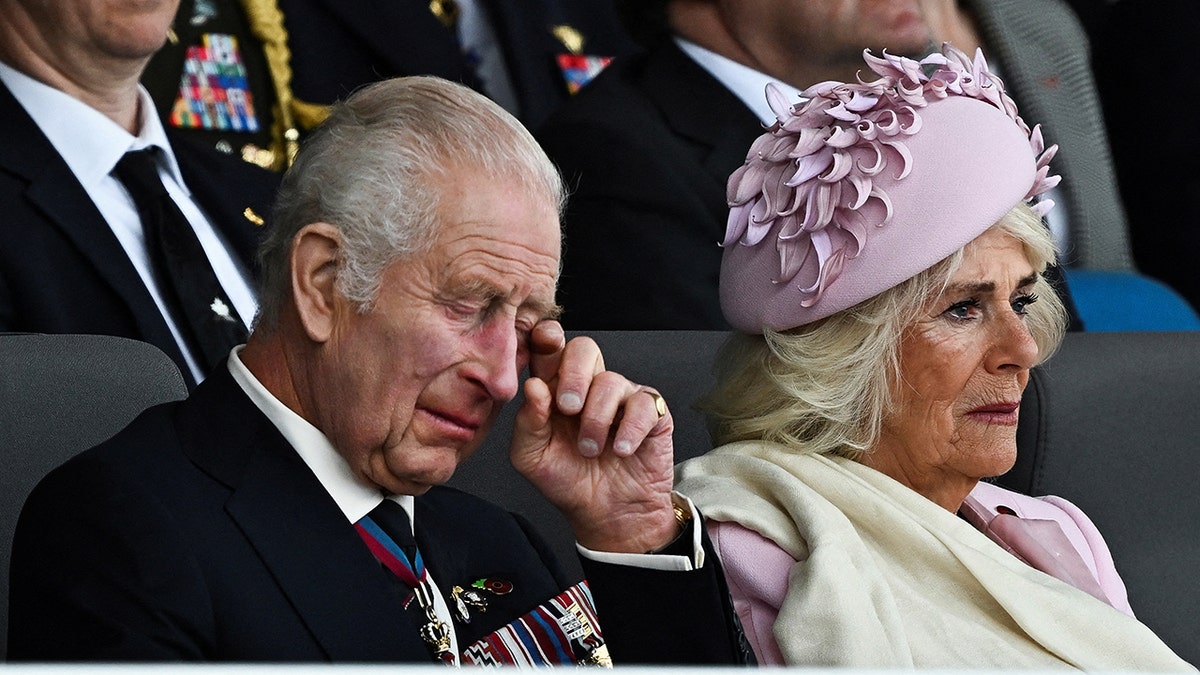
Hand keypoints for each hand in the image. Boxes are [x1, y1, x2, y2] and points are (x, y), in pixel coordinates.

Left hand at [509, 321, 679, 552]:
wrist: (606, 514)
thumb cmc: (567, 482)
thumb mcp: (532, 458)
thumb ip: (527, 421)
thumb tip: (534, 386)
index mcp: (554, 389)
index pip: (550, 349)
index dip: (547, 338)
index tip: (544, 342)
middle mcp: (588, 386)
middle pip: (584, 349)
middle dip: (574, 375)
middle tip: (567, 409)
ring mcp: (621, 398)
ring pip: (611, 381)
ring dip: (596, 419)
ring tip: (590, 450)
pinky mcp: (651, 413)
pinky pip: (643, 404)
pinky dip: (629, 429)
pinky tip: (621, 450)